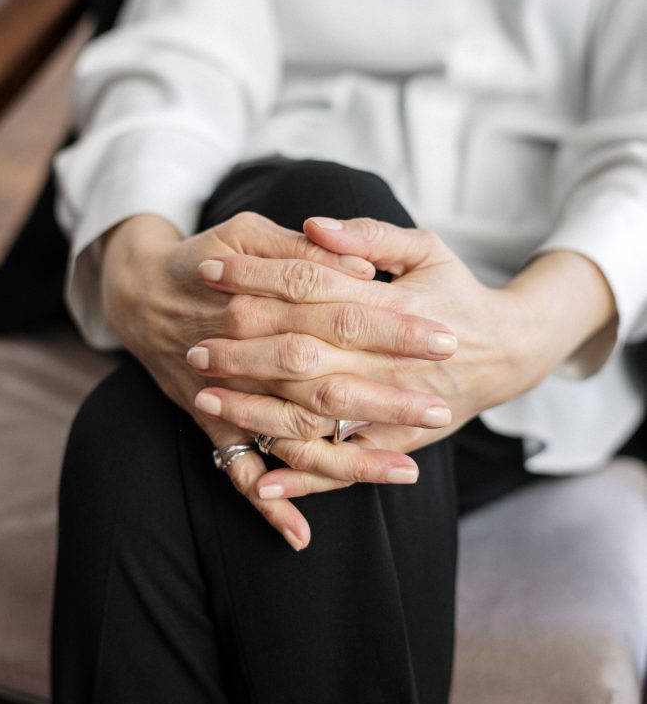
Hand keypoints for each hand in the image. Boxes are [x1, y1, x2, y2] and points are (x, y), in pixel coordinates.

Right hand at [101, 212, 453, 548]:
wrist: (137, 292)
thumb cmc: (206, 257)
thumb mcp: (247, 231)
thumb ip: (302, 250)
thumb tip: (362, 270)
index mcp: (262, 300)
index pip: (340, 314)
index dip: (393, 327)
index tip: (443, 337)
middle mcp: (247, 353)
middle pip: (325, 382)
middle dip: (385, 400)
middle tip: (439, 409)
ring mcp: (229, 396)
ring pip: (294, 434)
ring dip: (348, 457)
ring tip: (405, 471)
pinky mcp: (212, 423)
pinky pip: (238, 469)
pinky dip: (268, 502)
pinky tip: (301, 534)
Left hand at [188, 218, 536, 499]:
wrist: (509, 353)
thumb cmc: (458, 293)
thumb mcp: (428, 249)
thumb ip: (372, 237)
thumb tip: (315, 226)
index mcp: (395, 306)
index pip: (311, 288)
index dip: (257, 278)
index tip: (210, 269)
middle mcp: (391, 361)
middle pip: (304, 356)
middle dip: (244, 352)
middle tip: (194, 345)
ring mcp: (394, 407)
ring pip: (316, 414)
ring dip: (258, 410)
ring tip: (207, 397)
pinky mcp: (397, 441)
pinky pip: (346, 463)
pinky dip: (306, 475)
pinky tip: (262, 477)